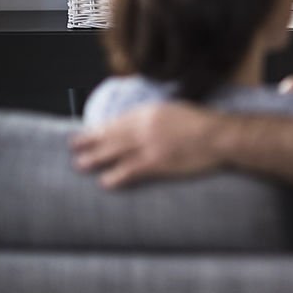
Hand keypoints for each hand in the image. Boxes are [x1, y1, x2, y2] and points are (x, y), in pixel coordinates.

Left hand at [70, 102, 221, 188]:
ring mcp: (148, 145)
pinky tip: (106, 181)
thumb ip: (154, 116)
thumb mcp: (175, 110)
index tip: (88, 132)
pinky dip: (115, 176)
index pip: (117, 120)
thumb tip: (138, 123)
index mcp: (149, 112)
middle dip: (90, 142)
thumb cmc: (202, 122)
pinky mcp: (155, 163)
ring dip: (96, 159)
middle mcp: (144, 127)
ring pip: (114, 152)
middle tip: (74, 147)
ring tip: (81, 164)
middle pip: (110, 135)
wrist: (218, 136)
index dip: (100, 128)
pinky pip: (129, 170)